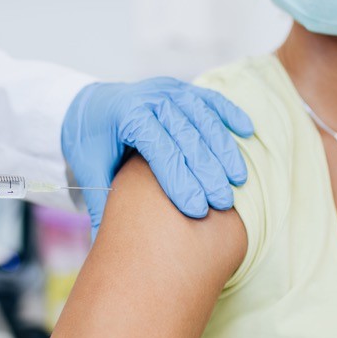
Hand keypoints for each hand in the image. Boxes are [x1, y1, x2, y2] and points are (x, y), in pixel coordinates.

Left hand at [61, 78, 254, 234]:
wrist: (90, 106)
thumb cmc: (92, 142)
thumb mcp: (90, 170)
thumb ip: (101, 205)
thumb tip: (102, 248)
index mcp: (127, 115)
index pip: (159, 149)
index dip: (179, 180)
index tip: (196, 210)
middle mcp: (151, 98)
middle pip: (186, 135)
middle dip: (207, 171)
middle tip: (222, 202)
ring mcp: (169, 90)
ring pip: (203, 118)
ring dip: (223, 149)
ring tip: (238, 180)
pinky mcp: (183, 89)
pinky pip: (211, 100)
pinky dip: (230, 114)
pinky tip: (247, 133)